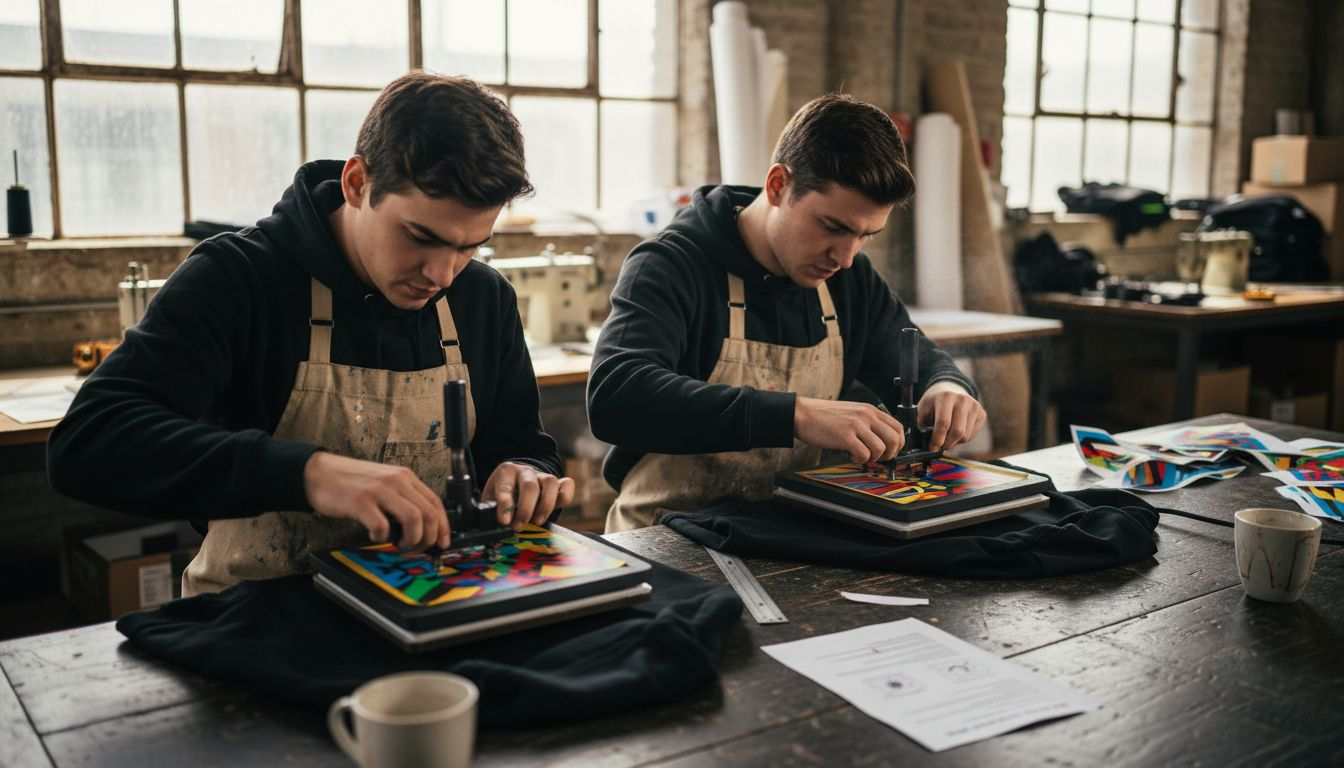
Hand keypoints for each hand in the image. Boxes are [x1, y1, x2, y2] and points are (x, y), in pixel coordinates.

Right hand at [303, 451, 448, 548]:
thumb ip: (402, 498)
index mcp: (404, 477)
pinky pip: (382, 526)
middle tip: (417, 548)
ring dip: (411, 539)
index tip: (442, 542)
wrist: (318, 472)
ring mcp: (379, 491)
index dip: (444, 526)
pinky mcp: (361, 502)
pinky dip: (382, 538)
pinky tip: (376, 536)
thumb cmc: (351, 482)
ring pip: (413, 519)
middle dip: (429, 538)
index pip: (436, 503)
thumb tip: (421, 526)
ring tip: (399, 544)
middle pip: (428, 514)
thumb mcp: (384, 483)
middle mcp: (396, 481)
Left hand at [481, 462, 575, 530]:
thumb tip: (490, 527)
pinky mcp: (557, 482)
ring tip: (537, 521)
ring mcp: (542, 475)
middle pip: (530, 487)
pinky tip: (557, 507)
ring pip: (550, 483)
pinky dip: (566, 495)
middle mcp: (524, 471)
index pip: (505, 488)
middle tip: (519, 527)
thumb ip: (491, 510)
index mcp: (505, 473)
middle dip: (526, 510)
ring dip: (545, 506)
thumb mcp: (491, 499)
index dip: (505, 506)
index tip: (505, 522)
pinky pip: (567, 484)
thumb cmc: (502, 493)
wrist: (516, 479)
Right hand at [794, 395, 905, 462]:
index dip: (899, 443)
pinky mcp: (845, 436)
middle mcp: (866, 416)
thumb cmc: (824, 416)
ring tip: (860, 456)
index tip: (891, 451)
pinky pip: (864, 454)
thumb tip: (882, 442)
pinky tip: (851, 456)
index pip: (898, 427)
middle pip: (894, 439)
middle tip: (878, 458)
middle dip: (890, 454)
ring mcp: (856, 425)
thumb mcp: (852, 413)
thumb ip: (867, 423)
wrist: (803, 414)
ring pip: (881, 448)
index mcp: (870, 410)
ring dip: (873, 458)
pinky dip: (859, 460)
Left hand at [916, 381, 986, 451]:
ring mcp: (974, 406)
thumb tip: (921, 443)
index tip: (932, 447)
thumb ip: (920, 425)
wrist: (950, 391)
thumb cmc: (933, 405)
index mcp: (945, 397)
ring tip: (946, 438)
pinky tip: (954, 433)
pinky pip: (972, 436)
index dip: (937, 438)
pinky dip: (962, 440)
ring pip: (965, 436)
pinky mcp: (981, 414)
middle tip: (939, 446)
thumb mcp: (922, 410)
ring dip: (954, 443)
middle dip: (946, 443)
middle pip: (957, 431)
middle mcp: (962, 400)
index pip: (944, 423)